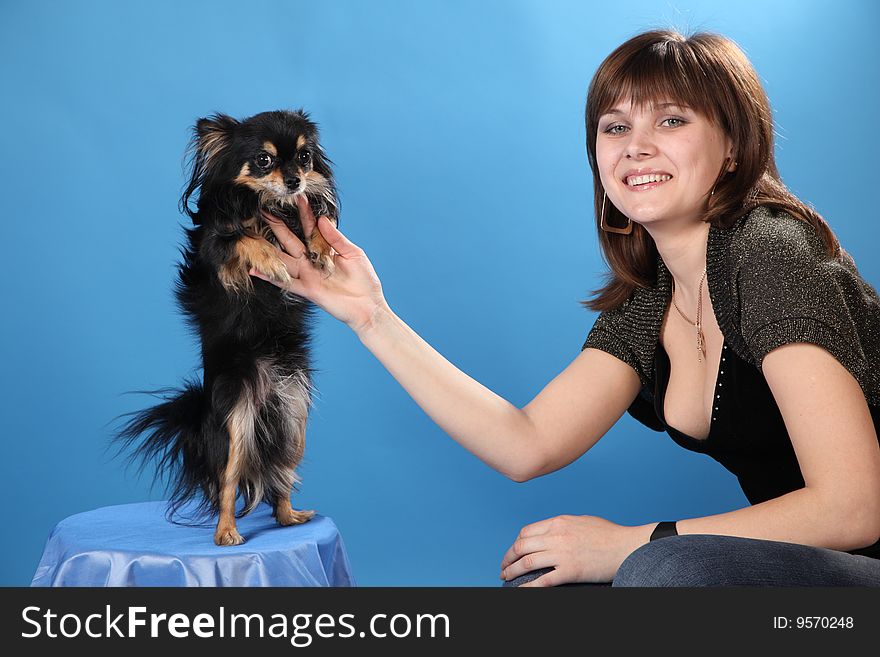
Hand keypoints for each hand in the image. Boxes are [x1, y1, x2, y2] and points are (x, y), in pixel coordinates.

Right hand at [252, 195, 387, 334]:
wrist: (368, 306)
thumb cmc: (365, 280)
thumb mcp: (353, 254)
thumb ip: (336, 238)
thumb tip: (322, 219)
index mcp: (324, 249)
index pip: (310, 228)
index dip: (303, 213)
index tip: (296, 198)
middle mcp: (312, 260)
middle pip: (291, 240)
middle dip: (278, 226)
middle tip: (264, 210)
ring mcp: (307, 274)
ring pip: (283, 259)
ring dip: (268, 249)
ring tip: (253, 236)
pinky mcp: (306, 289)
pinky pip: (285, 282)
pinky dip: (270, 276)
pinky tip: (255, 269)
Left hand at [500, 515, 646, 586]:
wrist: (627, 546)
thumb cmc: (608, 535)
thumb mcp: (581, 521)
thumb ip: (563, 526)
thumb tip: (550, 532)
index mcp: (558, 522)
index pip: (526, 532)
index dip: (516, 543)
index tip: (514, 552)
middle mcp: (556, 536)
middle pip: (521, 546)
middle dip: (508, 557)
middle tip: (503, 566)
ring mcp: (562, 553)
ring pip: (526, 562)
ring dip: (511, 571)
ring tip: (506, 577)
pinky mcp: (570, 571)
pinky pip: (542, 581)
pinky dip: (527, 587)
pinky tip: (519, 590)